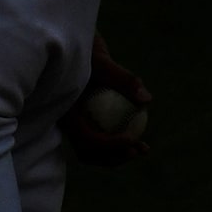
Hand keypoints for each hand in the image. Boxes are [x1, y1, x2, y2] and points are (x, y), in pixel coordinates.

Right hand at [62, 31, 149, 166]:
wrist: (79, 55)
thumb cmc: (90, 57)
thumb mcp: (105, 63)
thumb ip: (125, 79)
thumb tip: (147, 100)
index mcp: (65, 114)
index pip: (86, 139)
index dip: (110, 145)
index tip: (132, 139)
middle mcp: (67, 125)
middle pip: (88, 152)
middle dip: (114, 157)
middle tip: (136, 150)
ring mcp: (74, 128)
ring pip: (95, 152)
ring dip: (119, 155)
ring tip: (143, 149)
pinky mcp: (85, 127)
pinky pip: (102, 141)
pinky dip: (119, 143)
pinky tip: (141, 138)